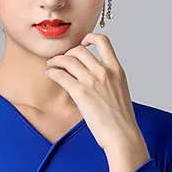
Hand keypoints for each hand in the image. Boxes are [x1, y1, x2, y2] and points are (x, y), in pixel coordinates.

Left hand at [43, 32, 139, 152]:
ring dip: (56, 60)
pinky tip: (50, 75)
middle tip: (62, 59)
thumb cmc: (121, 120)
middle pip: (80, 50)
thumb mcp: (120, 92)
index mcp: (116, 70)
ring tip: (51, 65)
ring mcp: (92, 81)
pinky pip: (61, 75)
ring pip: (68, 60)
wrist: (121, 134)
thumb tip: (96, 79)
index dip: (90, 37)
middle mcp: (104, 71)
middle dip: (68, 53)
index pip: (103, 41)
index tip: (83, 43)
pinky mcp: (80, 93)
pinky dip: (52, 72)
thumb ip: (109, 81)